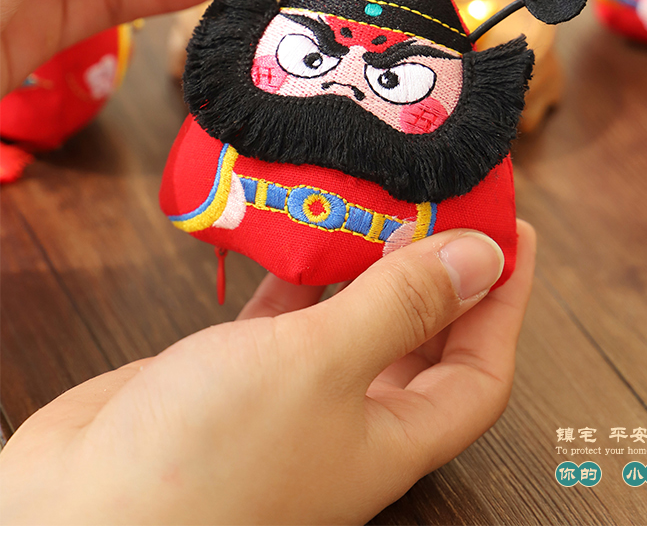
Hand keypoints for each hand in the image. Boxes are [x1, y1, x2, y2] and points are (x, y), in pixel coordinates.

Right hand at [0, 222, 535, 525]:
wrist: (80, 510)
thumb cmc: (209, 462)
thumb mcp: (321, 365)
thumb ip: (400, 304)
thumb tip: (483, 255)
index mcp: (389, 439)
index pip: (480, 371)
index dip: (505, 303)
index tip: (511, 230)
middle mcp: (345, 421)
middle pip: (420, 340)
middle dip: (439, 268)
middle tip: (445, 195)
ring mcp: (286, 399)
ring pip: (350, 319)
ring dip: (366, 259)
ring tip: (377, 192)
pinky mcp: (228, 375)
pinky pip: (284, 313)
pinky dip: (295, 267)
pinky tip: (293, 224)